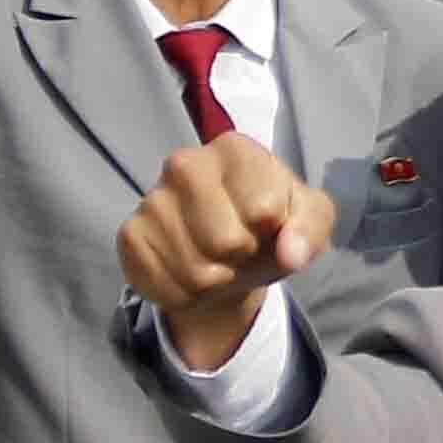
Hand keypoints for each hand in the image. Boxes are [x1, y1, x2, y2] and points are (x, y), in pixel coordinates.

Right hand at [118, 132, 335, 374]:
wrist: (228, 256)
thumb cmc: (272, 228)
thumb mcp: (309, 220)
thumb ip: (311, 229)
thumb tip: (291, 252)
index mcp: (235, 148)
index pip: (263, 209)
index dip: (275, 232)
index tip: (269, 224)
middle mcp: (185, 163)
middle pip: (226, 242)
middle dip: (243, 257)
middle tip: (242, 249)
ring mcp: (151, 199)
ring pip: (196, 271)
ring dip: (217, 280)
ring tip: (220, 262)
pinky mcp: (130, 236)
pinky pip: (166, 286)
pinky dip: (187, 294)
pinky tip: (191, 273)